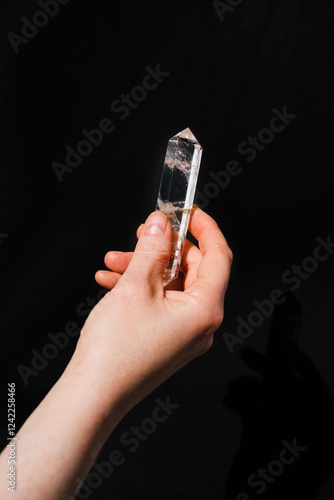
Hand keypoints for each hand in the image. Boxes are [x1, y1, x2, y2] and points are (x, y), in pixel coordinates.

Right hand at [76, 206, 232, 414]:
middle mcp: (201, 324)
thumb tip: (161, 224)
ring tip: (113, 261)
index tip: (190, 211)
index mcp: (206, 310)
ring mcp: (184, 334)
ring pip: (171, 285)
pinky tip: (112, 280)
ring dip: (144, 267)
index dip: (206, 228)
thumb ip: (152, 248)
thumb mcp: (136, 286)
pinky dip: (140, 287)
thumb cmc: (116, 349)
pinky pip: (160, 303)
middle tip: (143, 232)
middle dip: (163, 248)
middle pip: (192, 269)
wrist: (93, 395)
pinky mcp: (167, 340)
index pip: (219, 256)